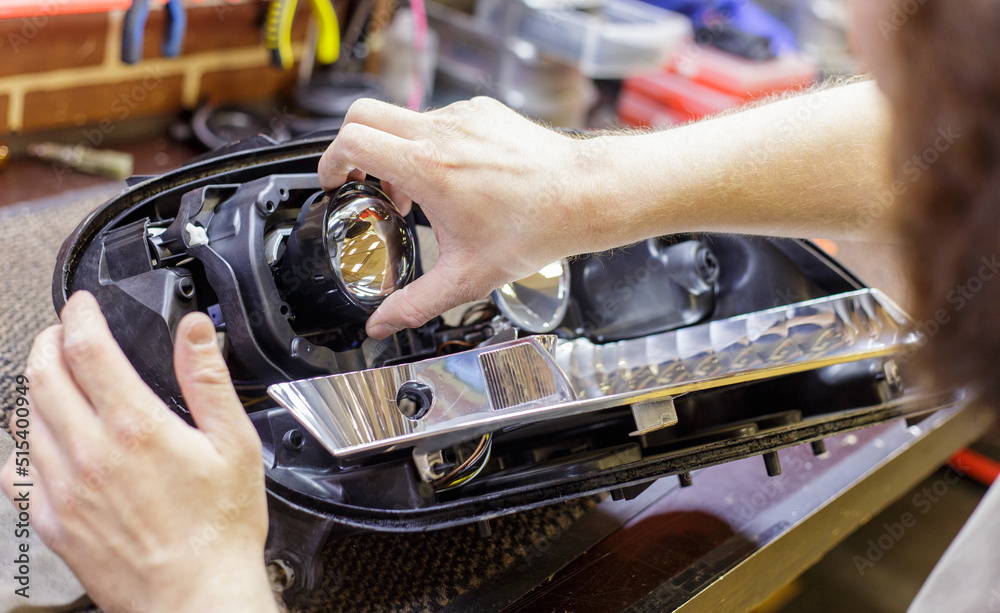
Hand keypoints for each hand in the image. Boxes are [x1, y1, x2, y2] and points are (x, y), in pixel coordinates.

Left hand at [1, 291, 277, 612]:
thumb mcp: (234, 443)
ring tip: (53, 376)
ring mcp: (63, 489)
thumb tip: (195, 331)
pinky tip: (39, 439)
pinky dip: (20, 442)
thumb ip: (208, 379)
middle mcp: (89, 454)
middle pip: (42, 375)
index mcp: (135, 428)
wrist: (194, 595)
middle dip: (48, 340)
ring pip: (23, 418)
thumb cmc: (218, 528)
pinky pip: (13, 470)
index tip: (84, 305)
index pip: (86, 350)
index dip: (80, 316)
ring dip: (33, 384)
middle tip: (62, 332)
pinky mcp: (51, 521)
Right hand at [319, 96, 606, 338]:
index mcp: (427, 166)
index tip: (336, 184)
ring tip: (415, 194)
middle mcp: (441, 132)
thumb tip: (383, 324)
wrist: (584, 196)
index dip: (329, 162)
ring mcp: (463, 117)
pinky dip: (431, 145)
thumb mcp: (466, 276)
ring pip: (405, 120)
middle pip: (364, 114)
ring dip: (396, 152)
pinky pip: (440, 120)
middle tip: (361, 182)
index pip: (350, 140)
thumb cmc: (535, 228)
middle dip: (352, 148)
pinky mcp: (483, 112)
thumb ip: (415, 304)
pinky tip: (451, 180)